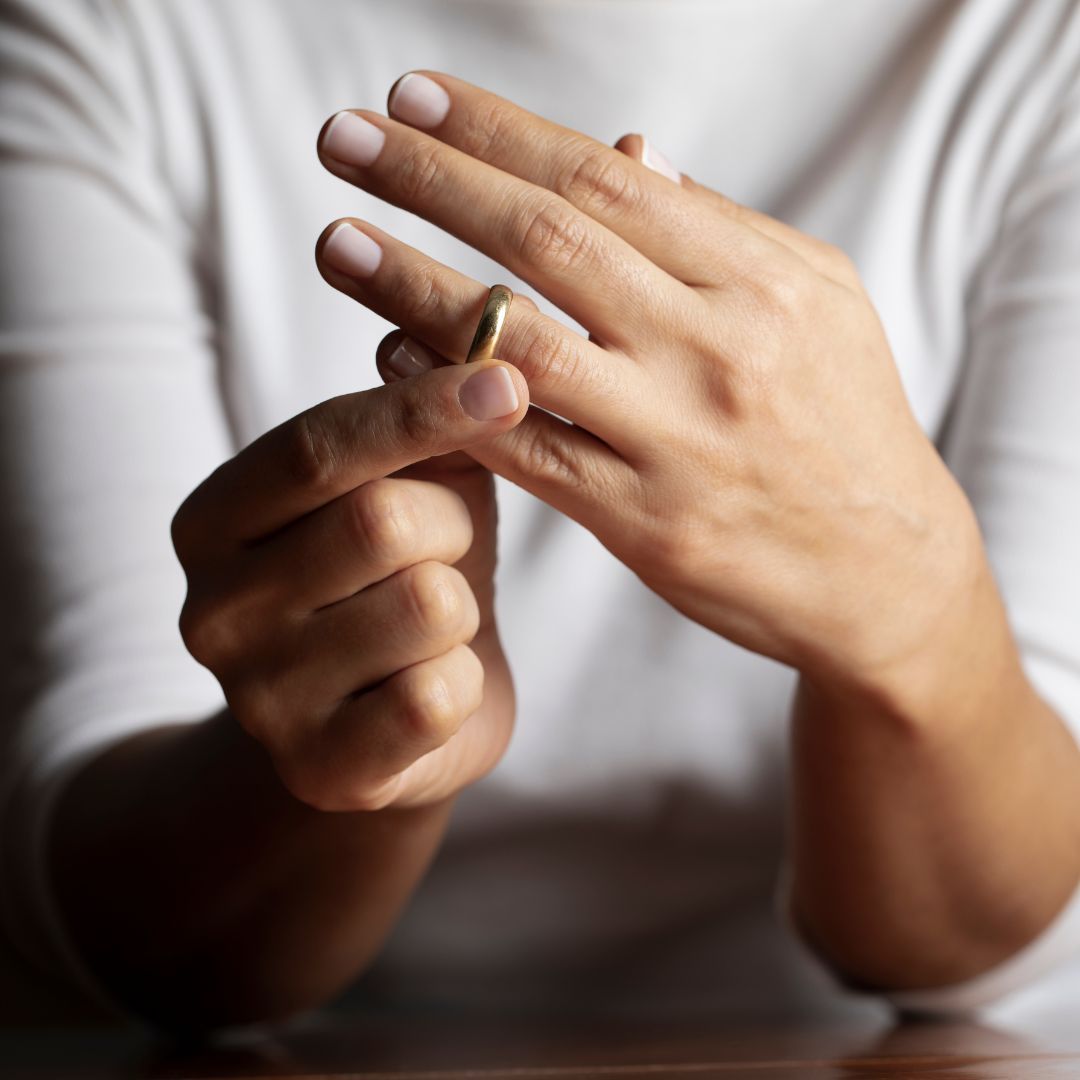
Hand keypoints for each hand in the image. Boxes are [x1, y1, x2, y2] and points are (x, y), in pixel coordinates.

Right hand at [171, 359, 527, 810]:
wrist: (392, 719)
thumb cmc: (401, 576)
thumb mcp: (408, 485)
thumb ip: (421, 417)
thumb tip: (469, 327)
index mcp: (214, 519)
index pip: (319, 446)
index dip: (421, 409)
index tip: (508, 379)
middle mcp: (213, 609)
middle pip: (381, 521)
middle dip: (451, 524)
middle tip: (445, 546)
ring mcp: (259, 699)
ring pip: (426, 606)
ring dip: (461, 605)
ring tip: (434, 623)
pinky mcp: (321, 770)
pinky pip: (438, 697)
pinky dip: (465, 681)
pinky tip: (435, 688)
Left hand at [315, 72, 981, 705]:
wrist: (884, 571)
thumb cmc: (846, 423)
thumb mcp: (817, 303)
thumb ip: (719, 230)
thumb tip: (631, 153)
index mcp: (760, 281)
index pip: (608, 181)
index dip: (500, 132)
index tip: (415, 98)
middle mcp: (715, 349)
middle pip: (550, 242)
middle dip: (435, 181)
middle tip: (344, 139)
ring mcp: (674, 439)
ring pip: (521, 348)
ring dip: (415, 288)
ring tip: (337, 242)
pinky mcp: (642, 522)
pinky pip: (526, 452)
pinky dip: (452, 402)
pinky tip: (389, 361)